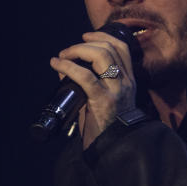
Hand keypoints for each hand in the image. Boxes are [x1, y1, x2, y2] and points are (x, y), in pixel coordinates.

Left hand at [50, 30, 136, 147]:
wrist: (114, 149)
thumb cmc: (105, 126)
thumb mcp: (102, 99)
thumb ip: (88, 83)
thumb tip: (63, 69)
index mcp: (128, 80)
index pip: (122, 48)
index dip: (103, 36)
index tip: (86, 36)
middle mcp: (125, 82)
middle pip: (109, 48)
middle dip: (85, 44)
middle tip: (68, 51)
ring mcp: (116, 90)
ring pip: (101, 56)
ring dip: (77, 51)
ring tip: (63, 56)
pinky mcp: (103, 100)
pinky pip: (85, 76)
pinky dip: (68, 67)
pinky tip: (58, 64)